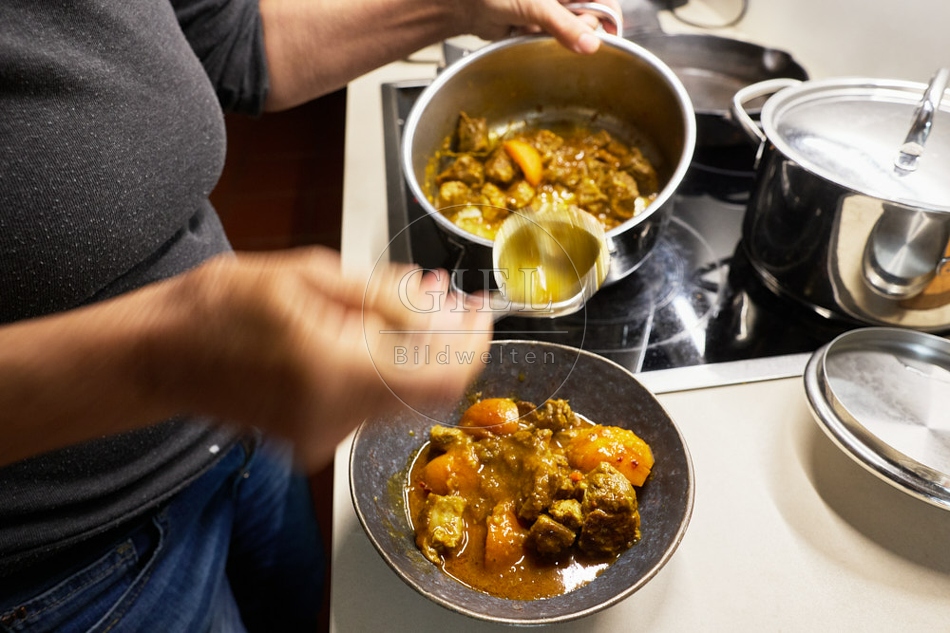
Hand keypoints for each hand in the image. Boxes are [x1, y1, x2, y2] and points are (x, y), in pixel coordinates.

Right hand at [152, 247, 493, 469]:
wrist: (161, 355)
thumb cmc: (217, 307)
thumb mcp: (307, 276)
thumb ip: (383, 295)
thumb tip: (437, 303)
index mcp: (338, 371)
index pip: (443, 373)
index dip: (474, 340)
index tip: (480, 309)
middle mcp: (337, 416)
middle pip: (430, 389)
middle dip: (449, 340)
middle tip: (447, 298)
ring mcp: (326, 434)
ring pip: (406, 398)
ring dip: (421, 353)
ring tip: (412, 304)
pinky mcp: (317, 438)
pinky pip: (374, 406)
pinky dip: (389, 370)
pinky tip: (378, 333)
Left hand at [454, 0, 622, 53]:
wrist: (462, 5)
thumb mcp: (535, 5)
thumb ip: (564, 25)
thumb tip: (590, 43)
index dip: (608, 15)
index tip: (611, 34)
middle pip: (589, 16)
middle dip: (578, 28)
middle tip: (562, 31)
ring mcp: (549, 9)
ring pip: (570, 30)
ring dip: (558, 36)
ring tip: (536, 29)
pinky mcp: (537, 24)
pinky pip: (551, 37)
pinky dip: (542, 40)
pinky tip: (527, 34)